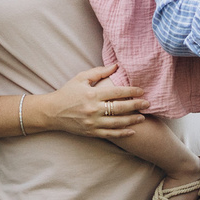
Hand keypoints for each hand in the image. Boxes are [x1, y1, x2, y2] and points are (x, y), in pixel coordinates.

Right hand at [32, 66, 147, 138]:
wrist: (52, 112)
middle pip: (120, 107)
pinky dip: (122, 133)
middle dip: (136, 105)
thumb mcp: (80, 78)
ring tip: (143, 116)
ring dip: (132, 120)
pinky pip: (110, 134)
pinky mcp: (91, 132)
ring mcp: (92, 122)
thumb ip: (99, 72)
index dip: (131, 91)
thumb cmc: (67, 93)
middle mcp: (93, 109)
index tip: (142, 90)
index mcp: (92, 94)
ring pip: (117, 122)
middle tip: (148, 103)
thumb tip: (116, 65)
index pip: (117, 92)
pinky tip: (132, 130)